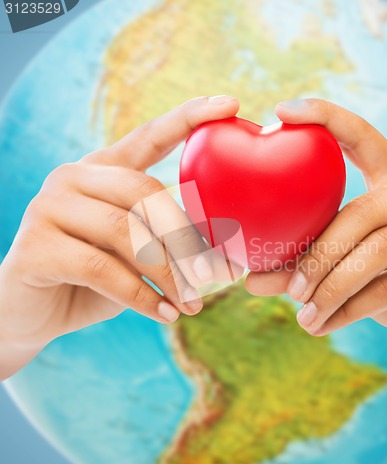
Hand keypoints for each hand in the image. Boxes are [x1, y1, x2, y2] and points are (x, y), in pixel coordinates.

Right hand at [0, 95, 239, 379]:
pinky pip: (102, 269)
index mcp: (105, 169)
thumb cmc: (98, 278)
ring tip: (193, 305)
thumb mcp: (138, 253)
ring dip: (169, 274)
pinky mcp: (36, 247)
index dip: (188, 118)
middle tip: (218, 276)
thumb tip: (230, 253)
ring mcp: (49, 206)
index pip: (150, 135)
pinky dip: (141, 296)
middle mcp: (75, 176)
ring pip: (126, 232)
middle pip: (145, 193)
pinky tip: (165, 315)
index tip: (231, 104)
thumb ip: (171, 241)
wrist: (35, 312)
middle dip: (187, 240)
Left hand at [246, 98, 386, 359]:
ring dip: (330, 288)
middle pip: (360, 212)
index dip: (326, 117)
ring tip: (304, 316)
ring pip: (375, 253)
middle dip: (317, 255)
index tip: (281, 110)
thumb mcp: (346, 268)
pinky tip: (323, 326)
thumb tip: (249, 280)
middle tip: (290, 288)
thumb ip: (303, 267)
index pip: (363, 135)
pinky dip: (348, 311)